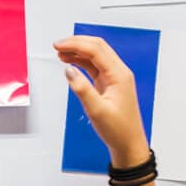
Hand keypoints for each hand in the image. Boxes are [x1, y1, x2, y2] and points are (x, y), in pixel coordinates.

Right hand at [56, 35, 149, 165]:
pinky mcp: (109, 83)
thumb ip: (82, 89)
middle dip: (76, 43)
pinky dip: (81, 61)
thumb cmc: (118, 130)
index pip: (96, 50)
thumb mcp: (97, 110)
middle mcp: (118, 72)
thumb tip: (69, 71)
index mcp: (119, 75)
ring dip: (78, 51)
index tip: (58, 46)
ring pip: (95, 55)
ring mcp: (114, 77)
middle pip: (97, 47)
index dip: (75, 44)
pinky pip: (94, 66)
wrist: (128, 143)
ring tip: (60, 53)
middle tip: (57, 46)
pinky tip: (71, 62)